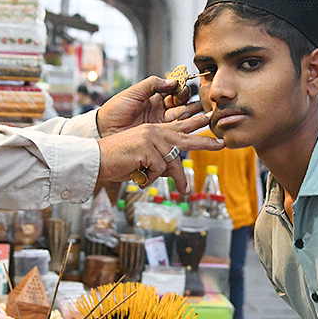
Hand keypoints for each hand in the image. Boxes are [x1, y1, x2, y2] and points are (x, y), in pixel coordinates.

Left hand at [96, 75, 198, 135]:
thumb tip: (173, 82)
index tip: (190, 90)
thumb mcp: (133, 92)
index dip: (183, 92)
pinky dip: (185, 135)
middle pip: (183, 109)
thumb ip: (153, 84)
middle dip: (196, 108)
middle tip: (209, 106)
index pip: (175, 94)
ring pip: (182, 122)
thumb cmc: (115, 108)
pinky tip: (195, 133)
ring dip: (195, 120)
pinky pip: (174, 136)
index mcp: (155, 99)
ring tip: (208, 118)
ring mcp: (160, 126)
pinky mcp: (157, 139)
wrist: (103, 129)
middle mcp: (160, 112)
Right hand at [96, 108, 223, 191]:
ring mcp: (151, 138)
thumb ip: (160, 164)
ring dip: (178, 179)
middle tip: (222, 145)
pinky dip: (151, 178)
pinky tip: (139, 176)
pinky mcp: (147, 147)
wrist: (96, 160)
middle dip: (205, 142)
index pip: (179, 128)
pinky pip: (159, 169)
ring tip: (185, 192)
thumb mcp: (143, 163)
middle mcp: (154, 131)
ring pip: (173, 161)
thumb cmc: (117, 163)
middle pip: (186, 137)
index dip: (195, 127)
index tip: (210, 126)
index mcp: (153, 132)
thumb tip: (175, 172)